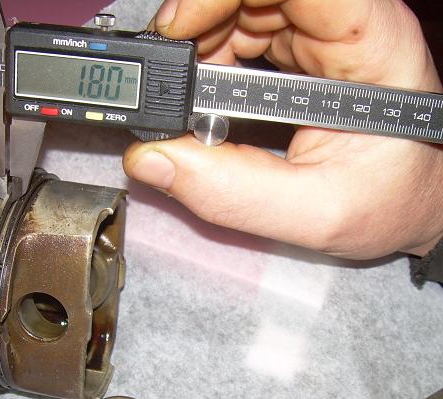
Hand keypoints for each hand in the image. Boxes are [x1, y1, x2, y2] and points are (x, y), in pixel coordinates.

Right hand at [124, 0, 442, 258]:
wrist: (409, 202)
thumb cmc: (388, 203)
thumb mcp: (315, 213)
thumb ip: (233, 192)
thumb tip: (153, 158)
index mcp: (368, 46)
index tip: (181, 30)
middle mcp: (345, 26)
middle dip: (200, 22)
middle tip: (172, 76)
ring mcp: (322, 33)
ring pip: (242, 5)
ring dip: (201, 43)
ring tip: (191, 97)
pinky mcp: (302, 48)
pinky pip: (243, 30)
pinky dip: (211, 57)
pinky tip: (208, 93)